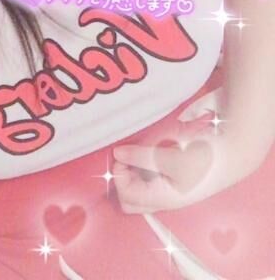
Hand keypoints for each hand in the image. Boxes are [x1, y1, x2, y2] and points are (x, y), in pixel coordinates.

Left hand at [112, 130, 257, 213]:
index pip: (126, 197)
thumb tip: (117, 154)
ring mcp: (170, 188)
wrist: (232, 151)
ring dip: (133, 172)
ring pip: (139, 188)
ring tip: (137, 152)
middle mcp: (164, 197)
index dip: (119, 175)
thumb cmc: (202, 158)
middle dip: (123, 179)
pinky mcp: (175, 176)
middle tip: (127, 156)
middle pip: (131, 199)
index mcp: (162, 198)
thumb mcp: (170, 157)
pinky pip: (150, 177)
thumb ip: (141, 157)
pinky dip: (143, 167)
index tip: (123, 154)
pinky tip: (148, 152)